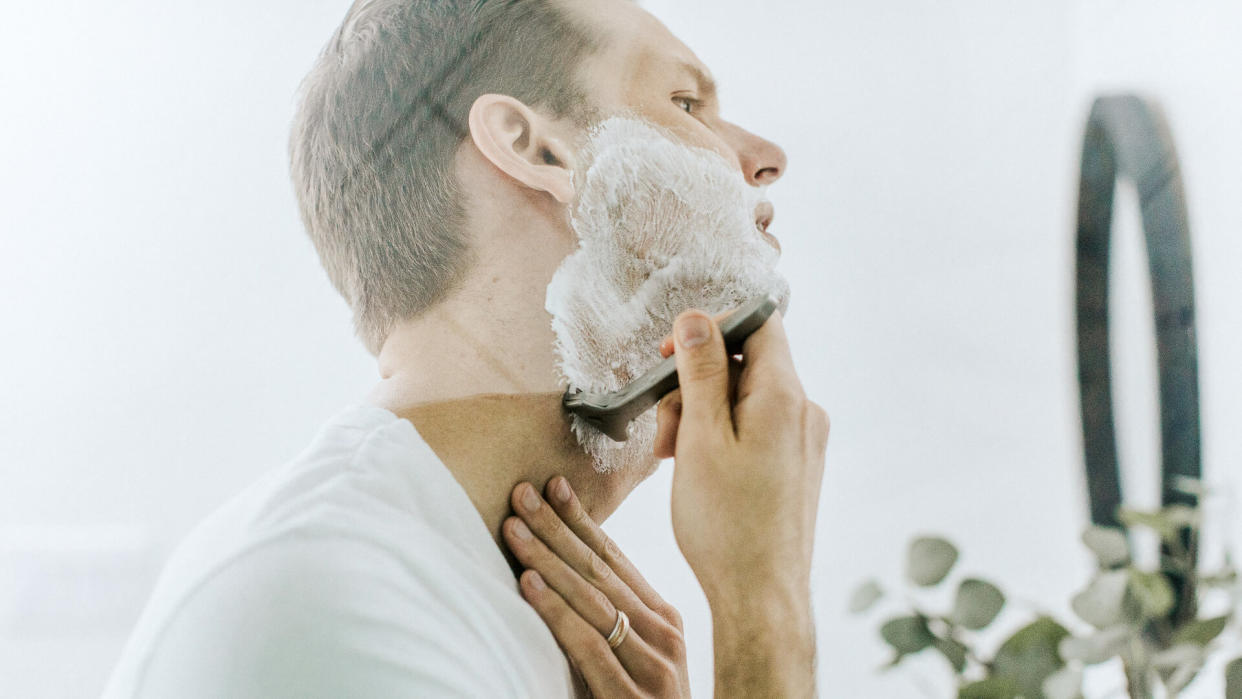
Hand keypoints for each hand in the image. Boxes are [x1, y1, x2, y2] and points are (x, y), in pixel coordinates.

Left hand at [504, 477, 689, 697]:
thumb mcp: (636, 659)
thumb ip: (611, 623)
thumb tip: (564, 577)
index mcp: (665, 619)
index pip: (615, 559)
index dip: (581, 521)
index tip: (553, 484)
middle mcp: (663, 634)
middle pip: (599, 571)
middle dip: (556, 528)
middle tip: (520, 493)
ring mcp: (652, 666)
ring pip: (591, 600)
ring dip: (547, 560)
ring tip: (513, 528)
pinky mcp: (631, 698)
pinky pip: (587, 646)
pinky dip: (555, 612)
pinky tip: (528, 585)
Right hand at [661, 308, 827, 607]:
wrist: (760, 596)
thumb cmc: (726, 524)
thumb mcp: (701, 437)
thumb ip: (701, 372)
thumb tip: (696, 319)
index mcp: (784, 397)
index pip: (758, 322)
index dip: (711, 327)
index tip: (670, 355)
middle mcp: (803, 412)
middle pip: (745, 364)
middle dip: (695, 384)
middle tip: (666, 429)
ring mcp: (803, 440)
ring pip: (744, 400)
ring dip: (702, 415)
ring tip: (676, 458)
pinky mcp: (795, 465)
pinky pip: (755, 429)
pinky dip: (721, 438)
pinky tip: (698, 470)